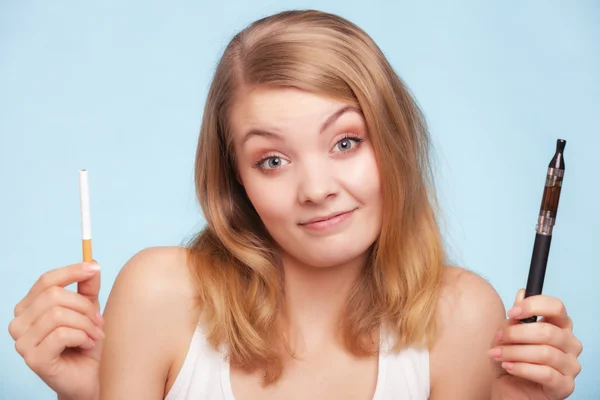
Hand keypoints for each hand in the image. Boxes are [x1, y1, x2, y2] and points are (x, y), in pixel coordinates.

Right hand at [8, 261, 103, 399]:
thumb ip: (88, 287)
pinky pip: (61, 334)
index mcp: (29, 307)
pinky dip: (82, 337)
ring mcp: (22, 342)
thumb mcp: (89, 310)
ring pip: (58, 315)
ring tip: (94, 335)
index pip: (46, 280)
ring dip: (85, 324)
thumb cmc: (85, 343)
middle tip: (98, 320)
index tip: (95, 267)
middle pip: (54, 296)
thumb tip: (93, 263)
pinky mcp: (33, 359)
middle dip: (84, 306)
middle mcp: (19, 323)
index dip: (72, 271)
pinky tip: (86, 345)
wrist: (88, 377)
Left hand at [489, 289, 582, 399]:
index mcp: (559, 327)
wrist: (508, 390)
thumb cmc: (511, 361)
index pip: (557, 307)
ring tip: (498, 355)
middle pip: (548, 331)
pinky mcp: (565, 386)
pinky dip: (521, 368)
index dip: (534, 306)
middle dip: (516, 334)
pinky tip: (508, 366)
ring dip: (514, 352)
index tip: (512, 311)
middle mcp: (570, 344)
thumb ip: (516, 317)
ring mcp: (570, 366)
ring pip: (545, 353)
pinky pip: (545, 373)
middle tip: (499, 338)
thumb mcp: (507, 336)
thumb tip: (522, 293)